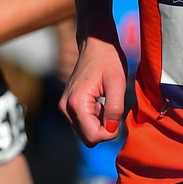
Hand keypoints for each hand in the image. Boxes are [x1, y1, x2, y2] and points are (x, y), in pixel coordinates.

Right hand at [60, 27, 128, 146]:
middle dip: (104, 129)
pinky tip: (99, 102)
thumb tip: (110, 129)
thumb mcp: (117, 83)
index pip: (94, 136)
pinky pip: (83, 124)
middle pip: (88, 138)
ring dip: (99, 123)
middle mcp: (65, 108)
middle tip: (112, 108)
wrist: (94, 44)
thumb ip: (115, 109)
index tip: (118, 115)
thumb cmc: (108, 60)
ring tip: (105, 103)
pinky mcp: (67, 106)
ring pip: (86, 132)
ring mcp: (64, 107)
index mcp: (76, 103)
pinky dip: (94, 119)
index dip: (111, 132)